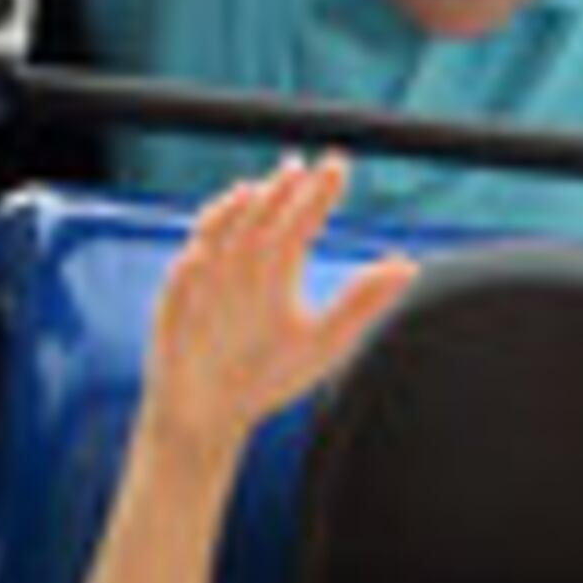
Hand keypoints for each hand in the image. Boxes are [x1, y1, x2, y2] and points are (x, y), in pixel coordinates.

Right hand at [137, 152, 416, 470]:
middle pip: (259, 219)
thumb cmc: (268, 378)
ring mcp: (205, 284)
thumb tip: (408, 266)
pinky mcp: (174, 311)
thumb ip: (362, 302)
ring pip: (216, 236)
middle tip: (295, 169)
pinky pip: (179, 285)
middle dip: (275, 194)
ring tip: (249, 194)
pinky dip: (189, 269)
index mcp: (277, 267)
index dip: (318, 193)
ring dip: (229, 215)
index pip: (300, 220)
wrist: (213, 416)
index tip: (338, 166)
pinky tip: (202, 254)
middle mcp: (241, 266)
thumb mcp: (324, 342)